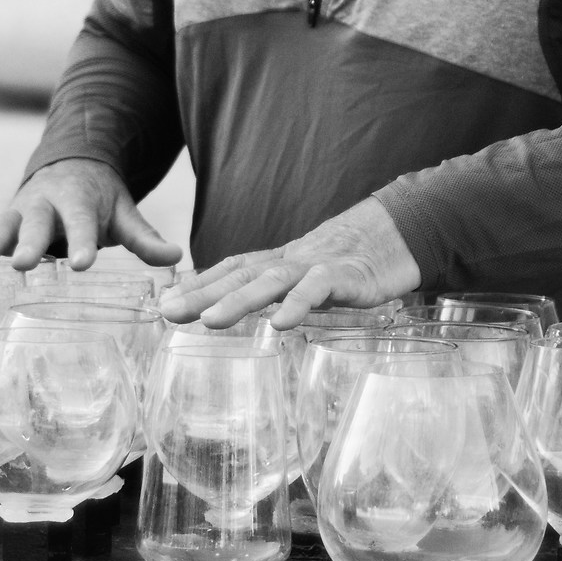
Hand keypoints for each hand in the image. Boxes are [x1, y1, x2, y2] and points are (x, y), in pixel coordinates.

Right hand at [0, 158, 182, 272]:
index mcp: (78, 200)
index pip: (82, 224)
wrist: (70, 164)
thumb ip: (144, 237)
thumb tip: (177, 257)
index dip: (83, 243)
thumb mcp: (123, 211)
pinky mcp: (3, 217)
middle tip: (23, 265)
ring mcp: (20, 209)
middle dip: (30, 244)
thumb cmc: (99, 198)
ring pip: (4, 223)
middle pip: (38, 224)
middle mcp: (46, 203)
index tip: (82, 265)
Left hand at [160, 199, 419, 329]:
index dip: (197, 284)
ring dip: (238, 300)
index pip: (229, 270)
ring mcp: (314, 266)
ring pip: (270, 281)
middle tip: (168, 312)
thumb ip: (278, 294)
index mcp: (276, 263)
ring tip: (209, 320)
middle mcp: (288, 262)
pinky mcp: (344, 276)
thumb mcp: (306, 279)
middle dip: (201, 294)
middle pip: (238, 275)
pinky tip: (282, 324)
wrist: (396, 236)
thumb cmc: (347, 263)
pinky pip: (318, 290)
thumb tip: (246, 314)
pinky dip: (298, 305)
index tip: (165, 302)